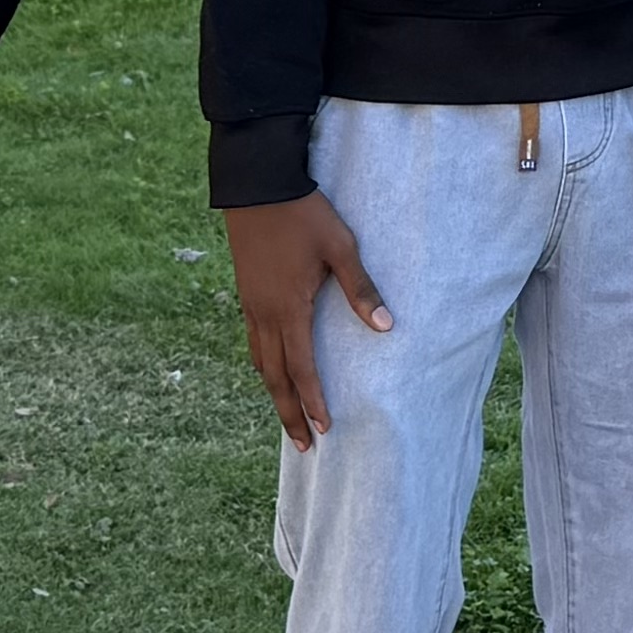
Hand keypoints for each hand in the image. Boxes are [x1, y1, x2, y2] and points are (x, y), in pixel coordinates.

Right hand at [226, 191, 392, 449]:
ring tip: (287, 416)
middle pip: (275, 377)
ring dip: (275, 392)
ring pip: (261, 362)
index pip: (301, 368)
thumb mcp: (340, 248)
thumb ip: (361, 289)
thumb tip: (386, 328)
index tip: (324, 429)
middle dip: (289, 412)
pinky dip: (264, 365)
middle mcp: (264, 315)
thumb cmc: (303, 215)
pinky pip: (254, 342)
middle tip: (303, 445)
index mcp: (288, 309)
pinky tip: (272, 369)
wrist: (257, 187)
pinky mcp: (247, 294)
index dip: (313, 401)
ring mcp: (251, 306)